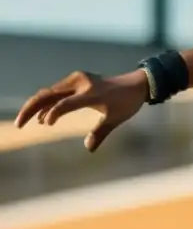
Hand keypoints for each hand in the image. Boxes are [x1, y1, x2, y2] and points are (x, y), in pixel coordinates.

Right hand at [14, 69, 149, 151]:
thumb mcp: (116, 119)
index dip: (54, 113)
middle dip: (32, 109)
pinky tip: (42, 118)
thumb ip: (101, 133)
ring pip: (49, 93)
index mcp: (91, 94)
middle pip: (48, 95)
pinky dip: (47, 103)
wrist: (135, 84)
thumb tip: (89, 148)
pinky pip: (57, 92)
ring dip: (36, 107)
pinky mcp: (75, 80)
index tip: (45, 124)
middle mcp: (80, 83)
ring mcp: (76, 80)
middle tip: (20, 124)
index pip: (66, 103)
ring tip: (25, 123)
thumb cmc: (127, 104)